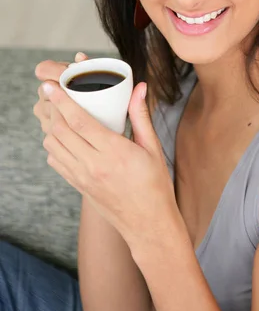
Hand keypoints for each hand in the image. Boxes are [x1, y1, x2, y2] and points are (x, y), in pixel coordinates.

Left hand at [34, 56, 180, 256]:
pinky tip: (67, 139)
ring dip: (53, 128)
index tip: (52, 86)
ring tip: (61, 115)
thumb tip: (141, 88)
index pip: (79, 121)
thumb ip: (141, 116)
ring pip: (53, 146)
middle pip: (60, 131)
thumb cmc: (155, 184)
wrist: (148, 224)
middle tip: (55, 96)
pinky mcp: (78, 187)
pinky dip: (55, 146)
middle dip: (54, 110)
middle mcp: (93, 165)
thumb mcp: (153, 147)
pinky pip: (56, 162)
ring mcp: (82, 178)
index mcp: (114, 152)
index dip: (62, 101)